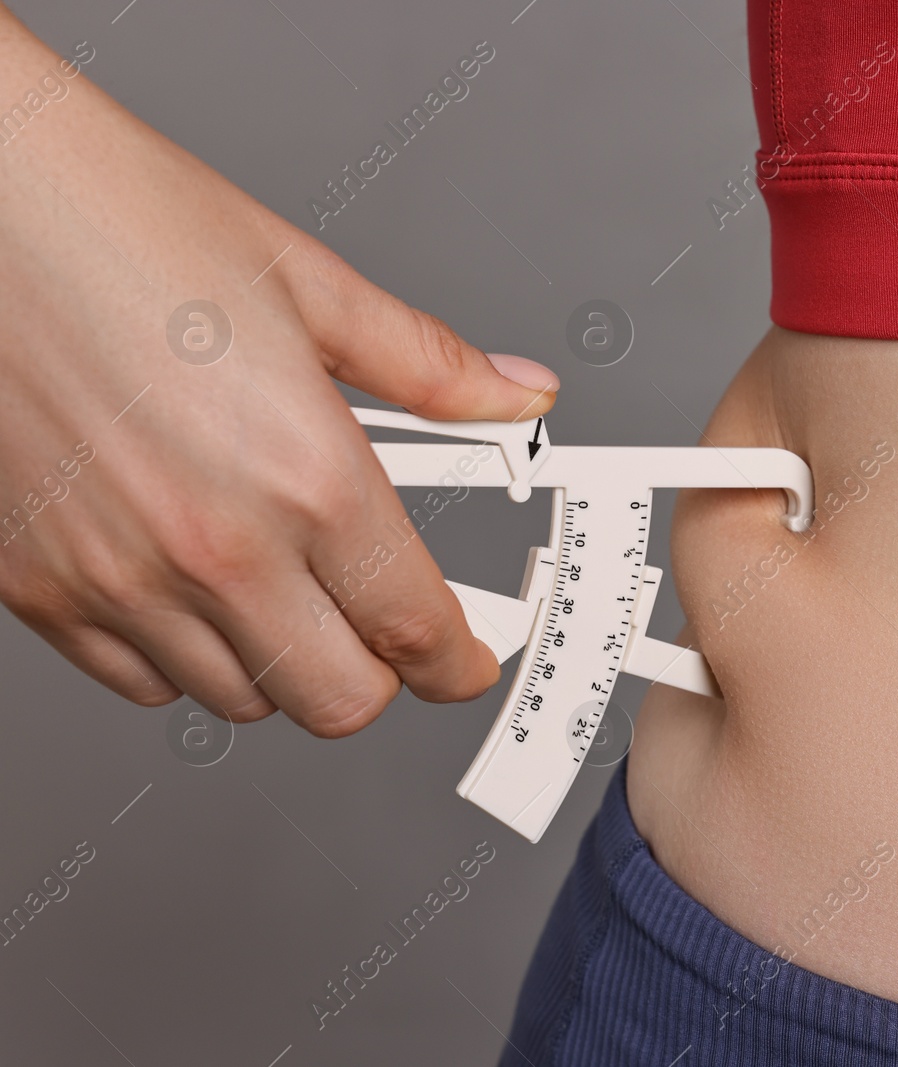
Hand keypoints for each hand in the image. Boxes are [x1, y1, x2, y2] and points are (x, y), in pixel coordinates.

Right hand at [0, 12, 558, 735]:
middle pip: (340, 702)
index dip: (460, 663)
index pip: (416, 632)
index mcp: (305, 475)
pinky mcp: (39, 588)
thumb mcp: (309, 285)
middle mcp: (215, 546)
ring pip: (242, 700)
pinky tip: (194, 585)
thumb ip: (431, 366)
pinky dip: (183, 656)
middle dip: (379, 673)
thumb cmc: (116, 223)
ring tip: (283, 581)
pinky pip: (138, 681)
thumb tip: (515, 394)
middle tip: (383, 625)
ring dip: (282, 661)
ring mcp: (120, 578)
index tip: (467, 662)